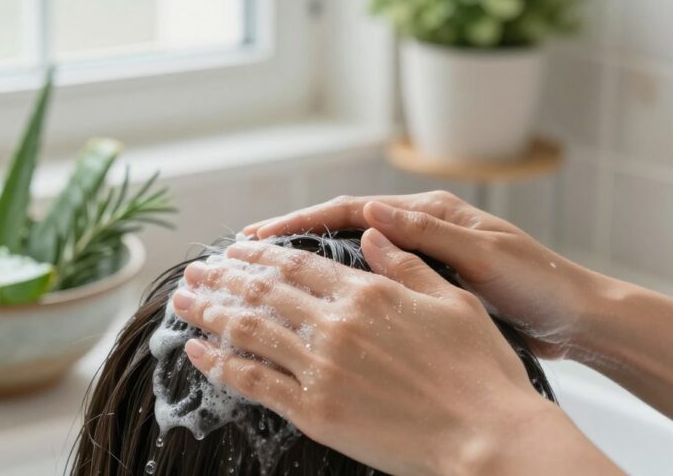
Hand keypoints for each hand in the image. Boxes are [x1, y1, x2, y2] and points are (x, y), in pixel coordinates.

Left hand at [171, 233, 614, 475]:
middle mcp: (337, 324)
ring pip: (250, 330)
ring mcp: (322, 369)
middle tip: (194, 269)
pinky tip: (197, 349)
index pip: (297, 262)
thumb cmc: (481, 371)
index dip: (260, 253)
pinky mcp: (316, 412)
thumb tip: (371, 234)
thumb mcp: (452, 300)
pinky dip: (220, 364)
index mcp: (369, 293)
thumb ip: (405, 265)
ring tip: (183, 299)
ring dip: (210, 311)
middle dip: (223, 277)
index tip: (234, 247)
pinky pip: (254, 382)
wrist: (489, 439)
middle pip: (263, 290)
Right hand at [244, 192, 610, 357]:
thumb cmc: (540, 284)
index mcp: (432, 214)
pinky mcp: (429, 287)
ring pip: (353, 256)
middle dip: (294, 238)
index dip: (303, 220)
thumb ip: (429, 236)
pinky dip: (341, 290)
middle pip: (344, 228)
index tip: (260, 235)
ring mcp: (424, 258)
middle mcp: (422, 229)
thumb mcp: (485, 258)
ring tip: (268, 278)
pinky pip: (373, 283)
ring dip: (312, 264)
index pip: (353, 210)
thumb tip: (373, 213)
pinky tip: (318, 307)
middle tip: (246, 254)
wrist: (578, 318)